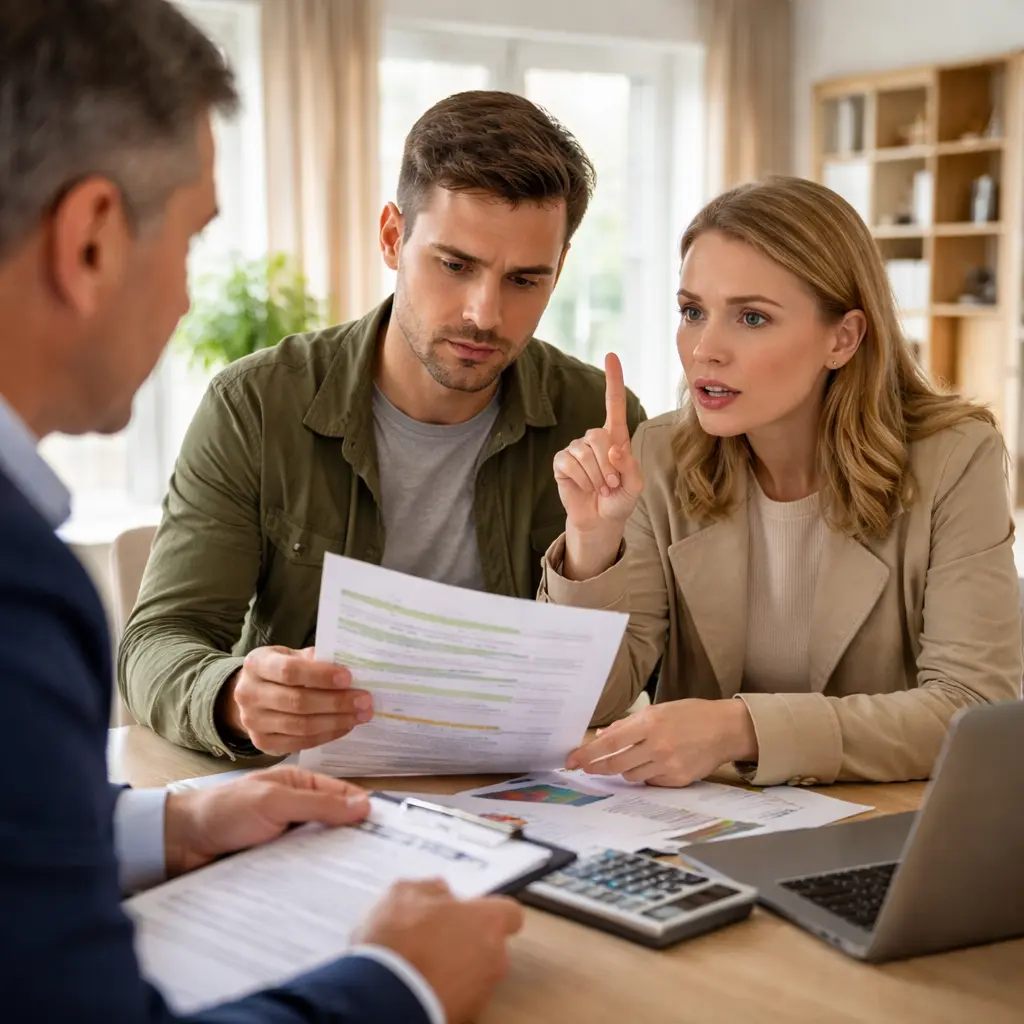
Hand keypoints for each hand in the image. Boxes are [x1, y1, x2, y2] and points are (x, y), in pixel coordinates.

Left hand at [164, 765, 369, 876]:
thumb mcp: (274, 801)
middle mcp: (297, 811)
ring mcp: (288, 838)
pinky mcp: (278, 863)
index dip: (364, 811)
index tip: (386, 831)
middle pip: (336, 826)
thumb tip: (363, 805)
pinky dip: (312, 878)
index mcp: (301, 785)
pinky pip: (303, 870)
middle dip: (351, 841)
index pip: (344, 796)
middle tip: (372, 862)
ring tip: (352, 880)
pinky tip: (323, 890)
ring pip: (321, 851)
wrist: (179, 844)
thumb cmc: (222, 810)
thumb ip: (318, 804)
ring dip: (330, 863)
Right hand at [220, 646, 373, 754]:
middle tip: (365, 700)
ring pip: (300, 726)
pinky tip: (345, 726)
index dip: (320, 676)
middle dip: (336, 702)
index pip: (289, 671)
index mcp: (256, 664)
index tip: (348, 678)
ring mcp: (253, 722)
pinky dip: (326, 735)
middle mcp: (248, 694)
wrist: (252, 693)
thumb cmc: (280, 670)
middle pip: (297, 702)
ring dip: (336, 721)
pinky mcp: (263, 743)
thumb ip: (314, 658)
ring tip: (361, 715)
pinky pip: (300, 742)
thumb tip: (349, 664)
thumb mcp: (291, 655)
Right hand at [353, 879, 524, 1023]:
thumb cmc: (399, 943)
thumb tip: (440, 891)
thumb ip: (431, 888)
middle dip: (468, 941)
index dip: (488, 912)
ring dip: (457, 969)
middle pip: (492, 945)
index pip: (510, 913)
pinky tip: (422, 986)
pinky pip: (463, 998)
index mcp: (486, 920)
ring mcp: (483, 990)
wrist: (384, 998)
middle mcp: (495, 956)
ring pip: (477, 973)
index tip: (469, 913)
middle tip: (436, 938)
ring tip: (423, 965)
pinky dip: (447, 992)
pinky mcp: (468, 1016)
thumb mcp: (404, 894)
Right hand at [552, 353, 642, 579]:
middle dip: (608, 465)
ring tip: (599, 489)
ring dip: (596, 477)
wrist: (600, 521)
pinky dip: (581, 480)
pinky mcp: (561, 462)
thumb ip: (630, 466)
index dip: (612, 380)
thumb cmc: (619, 499)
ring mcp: (575, 449)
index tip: (611, 356)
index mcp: (615, 438)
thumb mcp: (634, 485)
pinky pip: (570, 464)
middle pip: (598, 436)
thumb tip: (613, 450)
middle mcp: (594, 439)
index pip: (613, 404)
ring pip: (584, 453)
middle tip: (611, 484)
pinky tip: (584, 487)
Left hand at [565, 699, 758, 786]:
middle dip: (598, 767)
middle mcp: (658, 746)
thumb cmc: (690, 715)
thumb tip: (602, 736)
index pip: (609, 743)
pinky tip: (655, 762)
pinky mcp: (677, 780)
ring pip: (630, 775)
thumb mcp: (657, 711)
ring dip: (624, 768)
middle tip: (587, 767)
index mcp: (650, 723)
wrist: (724, 729)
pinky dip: (645, 774)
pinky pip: (649, 781)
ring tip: (635, 756)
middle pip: (615, 764)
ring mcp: (668, 765)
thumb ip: (628, 725)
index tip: (572, 760)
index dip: (588, 753)